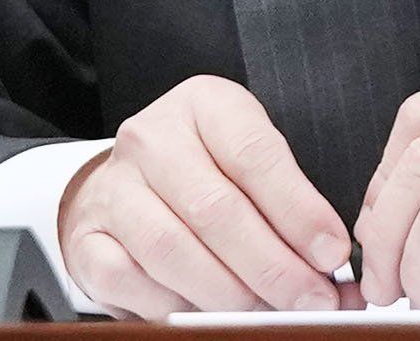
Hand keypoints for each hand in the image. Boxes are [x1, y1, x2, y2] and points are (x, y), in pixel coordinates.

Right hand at [57, 75, 358, 318]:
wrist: (128, 182)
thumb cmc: (206, 169)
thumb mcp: (250, 160)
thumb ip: (289, 202)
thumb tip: (330, 260)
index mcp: (205, 105)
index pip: (255, 154)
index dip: (298, 211)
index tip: (331, 254)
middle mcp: (152, 139)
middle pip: (216, 209)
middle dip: (272, 266)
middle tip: (310, 299)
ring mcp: (114, 188)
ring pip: (173, 249)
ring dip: (229, 293)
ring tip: (266, 312)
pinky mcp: (88, 238)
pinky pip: (131, 281)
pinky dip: (175, 306)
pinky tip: (208, 312)